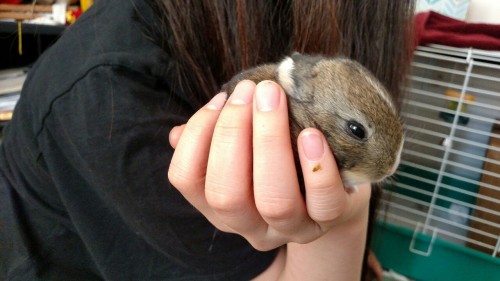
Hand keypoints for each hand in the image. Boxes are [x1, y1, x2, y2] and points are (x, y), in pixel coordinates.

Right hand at [168, 80, 370, 250]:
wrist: (331, 180)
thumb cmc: (277, 154)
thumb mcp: (242, 147)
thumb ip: (212, 139)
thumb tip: (177, 133)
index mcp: (217, 205)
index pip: (185, 179)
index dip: (196, 135)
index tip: (220, 98)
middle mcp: (248, 225)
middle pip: (226, 194)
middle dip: (232, 134)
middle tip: (250, 90)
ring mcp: (289, 227)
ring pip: (273, 201)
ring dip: (270, 143)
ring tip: (274, 98)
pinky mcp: (327, 220)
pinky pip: (323, 203)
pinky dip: (316, 167)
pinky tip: (311, 135)